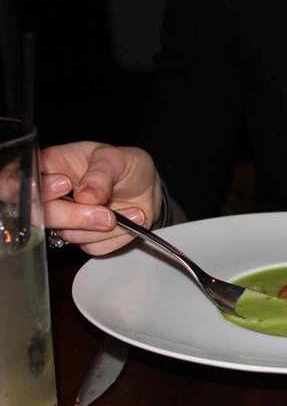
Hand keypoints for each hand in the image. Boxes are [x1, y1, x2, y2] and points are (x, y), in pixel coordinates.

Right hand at [40, 142, 161, 255]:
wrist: (147, 189)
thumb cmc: (126, 167)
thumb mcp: (118, 159)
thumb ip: (101, 173)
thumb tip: (85, 195)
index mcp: (50, 167)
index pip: (21, 181)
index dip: (36, 188)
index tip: (65, 184)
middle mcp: (52, 197)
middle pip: (41, 216)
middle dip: (75, 215)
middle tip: (106, 212)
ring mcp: (66, 220)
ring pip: (70, 235)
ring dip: (104, 226)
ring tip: (132, 209)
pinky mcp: (85, 239)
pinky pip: (93, 246)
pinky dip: (118, 235)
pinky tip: (131, 219)